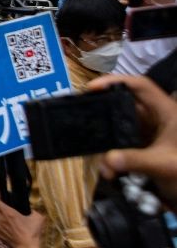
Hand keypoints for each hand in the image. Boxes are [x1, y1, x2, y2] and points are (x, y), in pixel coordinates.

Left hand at [0, 199, 44, 247]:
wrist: (27, 247)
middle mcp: (0, 219)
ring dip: (2, 220)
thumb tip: (31, 209)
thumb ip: (33, 210)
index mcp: (8, 212)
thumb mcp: (38, 218)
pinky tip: (10, 231)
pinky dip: (2, 228)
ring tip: (12, 224)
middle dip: (2, 211)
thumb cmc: (32, 233)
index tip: (3, 202)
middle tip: (10, 214)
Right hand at [87, 75, 176, 206]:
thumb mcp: (165, 165)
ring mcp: (149, 132)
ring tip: (93, 148)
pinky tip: (107, 166)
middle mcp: (155, 118)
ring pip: (120, 125)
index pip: (140, 86)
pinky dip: (112, 152)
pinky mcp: (144, 147)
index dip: (116, 81)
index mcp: (166, 111)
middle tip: (81, 112)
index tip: (92, 88)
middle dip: (103, 109)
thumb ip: (137, 161)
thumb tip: (106, 160)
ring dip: (107, 138)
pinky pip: (122, 143)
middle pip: (125, 104)